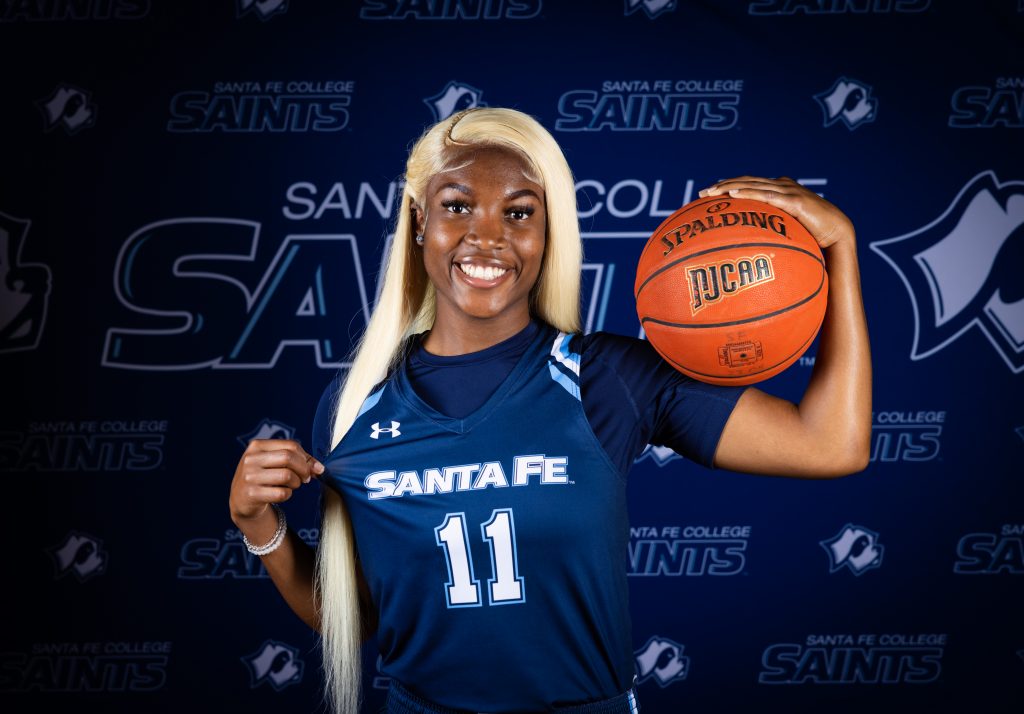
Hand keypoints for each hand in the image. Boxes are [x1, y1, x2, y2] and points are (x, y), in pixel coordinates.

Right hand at [228, 439, 323, 522]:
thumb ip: (296, 459)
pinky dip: (287, 494)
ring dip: (296, 483)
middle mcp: (251, 459)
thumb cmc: (262, 477)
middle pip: (289, 458)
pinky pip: (281, 493)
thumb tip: (319, 468)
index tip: (314, 468)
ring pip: (286, 475)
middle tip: (305, 478)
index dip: (307, 457)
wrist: (241, 500)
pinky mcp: (251, 494)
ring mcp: (249, 477)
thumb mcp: (273, 462)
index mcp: (257, 446)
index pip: (291, 445)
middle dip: (304, 469)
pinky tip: (281, 494)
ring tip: (292, 485)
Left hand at [699, 176, 853, 249]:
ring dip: (730, 187)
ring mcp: (788, 192)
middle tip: (702, 193)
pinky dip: (748, 194)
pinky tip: (732, 195)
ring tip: (712, 192)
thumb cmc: (813, 239)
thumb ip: (770, 232)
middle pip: (746, 181)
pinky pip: (766, 196)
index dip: (728, 186)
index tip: (709, 194)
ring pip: (753, 185)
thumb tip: (749, 249)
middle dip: (723, 185)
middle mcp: (782, 186)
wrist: (838, 237)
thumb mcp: (786, 232)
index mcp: (779, 191)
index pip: (749, 184)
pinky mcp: (794, 201)